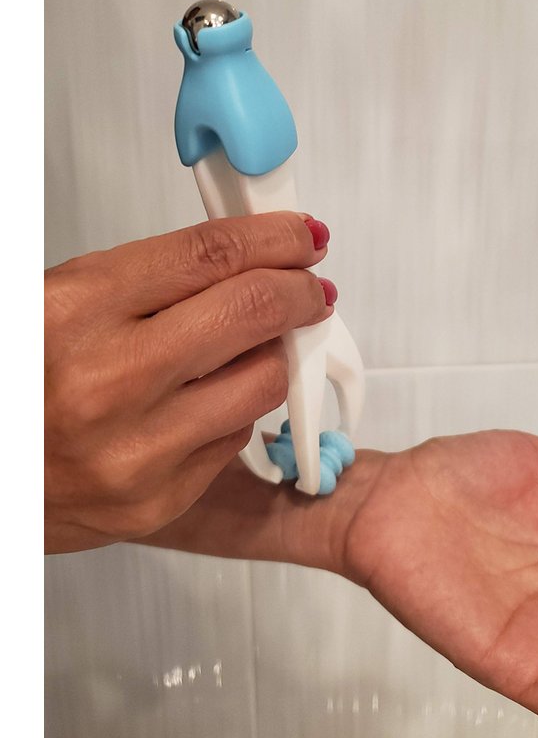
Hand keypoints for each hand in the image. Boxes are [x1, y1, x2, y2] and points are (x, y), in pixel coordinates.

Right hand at [45, 212, 332, 552]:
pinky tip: (202, 402)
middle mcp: (108, 382)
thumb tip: (254, 263)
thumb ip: (159, 281)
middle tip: (309, 288)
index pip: (211, 254)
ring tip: (251, 347)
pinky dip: (234, 409)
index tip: (301, 236)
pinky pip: (235, 437)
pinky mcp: (159, 500)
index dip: (275, 237)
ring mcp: (137, 450)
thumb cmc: (23, 380)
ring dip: (274, 355)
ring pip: (263, 382)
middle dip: (300, 291)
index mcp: (74, 311)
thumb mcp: (67, 303)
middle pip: (254, 312)